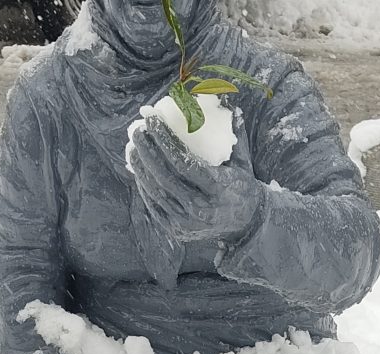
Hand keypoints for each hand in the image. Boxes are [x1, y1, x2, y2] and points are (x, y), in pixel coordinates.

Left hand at [128, 113, 265, 243]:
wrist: (246, 224)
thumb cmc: (242, 185)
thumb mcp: (243, 160)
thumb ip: (235, 132)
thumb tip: (228, 98)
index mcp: (218, 188)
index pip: (183, 161)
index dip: (164, 140)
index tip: (153, 121)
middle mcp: (200, 208)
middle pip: (165, 175)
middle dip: (148, 150)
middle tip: (138, 130)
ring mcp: (186, 222)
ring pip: (156, 190)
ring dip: (140, 166)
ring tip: (133, 146)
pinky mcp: (176, 229)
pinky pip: (154, 204)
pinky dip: (144, 185)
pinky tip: (138, 168)